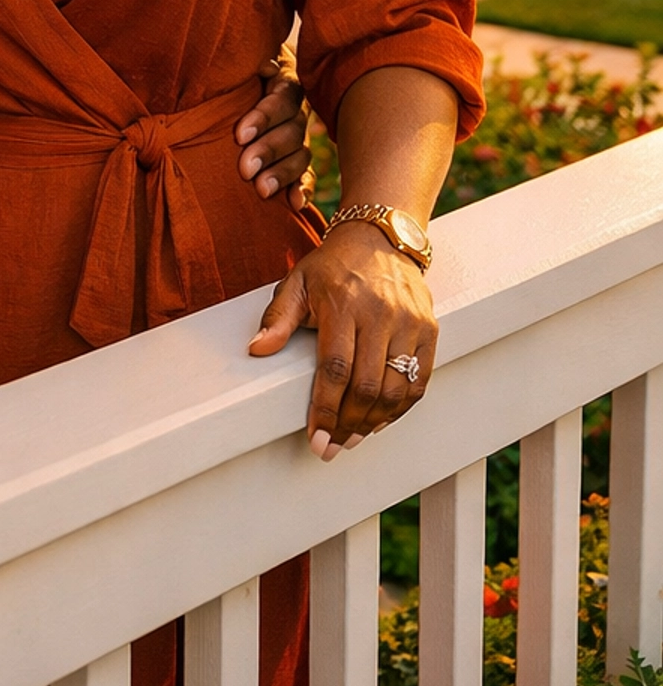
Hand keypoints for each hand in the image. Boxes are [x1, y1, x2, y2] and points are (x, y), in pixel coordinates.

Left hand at [235, 56, 313, 213]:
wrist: (242, 84)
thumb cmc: (234, 73)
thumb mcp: (241, 64)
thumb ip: (247, 65)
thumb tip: (263, 66)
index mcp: (284, 83)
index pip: (283, 98)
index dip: (265, 116)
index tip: (240, 135)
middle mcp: (296, 111)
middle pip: (293, 130)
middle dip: (268, 150)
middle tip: (245, 168)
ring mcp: (298, 138)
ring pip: (300, 154)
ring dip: (282, 172)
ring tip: (262, 189)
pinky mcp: (296, 161)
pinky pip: (305, 176)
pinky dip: (302, 189)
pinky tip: (295, 203)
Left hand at [247, 221, 436, 458]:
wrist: (381, 238)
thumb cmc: (333, 266)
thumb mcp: (298, 282)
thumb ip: (277, 317)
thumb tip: (256, 349)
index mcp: (343, 304)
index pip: (335, 368)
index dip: (326, 409)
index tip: (316, 438)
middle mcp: (380, 314)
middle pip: (367, 385)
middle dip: (348, 424)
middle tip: (332, 447)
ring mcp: (408, 322)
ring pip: (395, 388)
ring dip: (374, 422)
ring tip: (353, 439)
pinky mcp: (429, 329)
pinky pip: (419, 380)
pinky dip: (401, 407)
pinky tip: (381, 421)